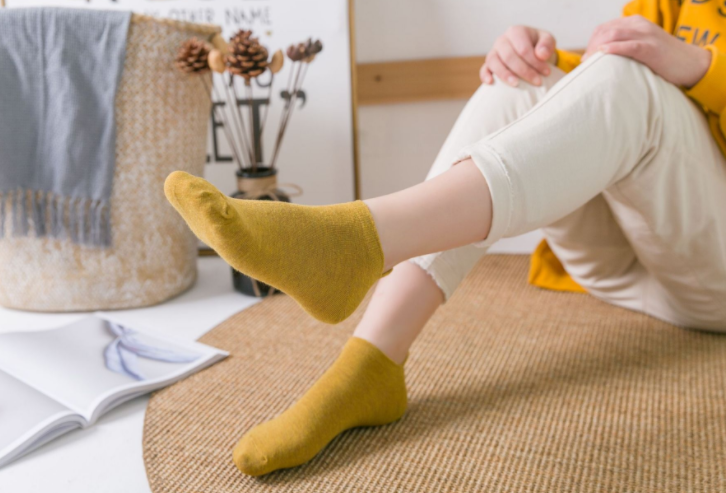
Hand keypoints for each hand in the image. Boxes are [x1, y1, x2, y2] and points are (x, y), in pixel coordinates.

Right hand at [481, 26, 555, 86]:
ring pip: (494, 62)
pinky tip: (490, 82)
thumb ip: (547, 44)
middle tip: (537, 81)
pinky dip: (485, 75)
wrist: (530, 49)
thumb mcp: (547, 40)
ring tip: (516, 84)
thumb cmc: (538, 45)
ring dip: (505, 74)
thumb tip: (541, 55)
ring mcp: (493, 52)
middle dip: (524, 71)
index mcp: (516, 31)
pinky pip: (484, 68)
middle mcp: (502, 40)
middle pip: (509, 57)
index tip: (546, 72)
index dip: (535, 62)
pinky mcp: (489, 63)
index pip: (523, 49)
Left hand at [582, 15, 711, 87]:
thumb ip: (625, 47)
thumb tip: (602, 60)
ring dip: (597, 48)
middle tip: (584, 63)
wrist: (691, 63)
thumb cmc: (663, 60)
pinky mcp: (651, 47)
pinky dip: (613, 49)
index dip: (591, 42)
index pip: (604, 28)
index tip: (585, 57)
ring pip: (614, 35)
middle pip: (606, 30)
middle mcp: (640, 25)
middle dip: (591, 46)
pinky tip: (603, 54)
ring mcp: (646, 35)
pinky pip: (629, 45)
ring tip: (588, 62)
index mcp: (635, 23)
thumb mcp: (642, 47)